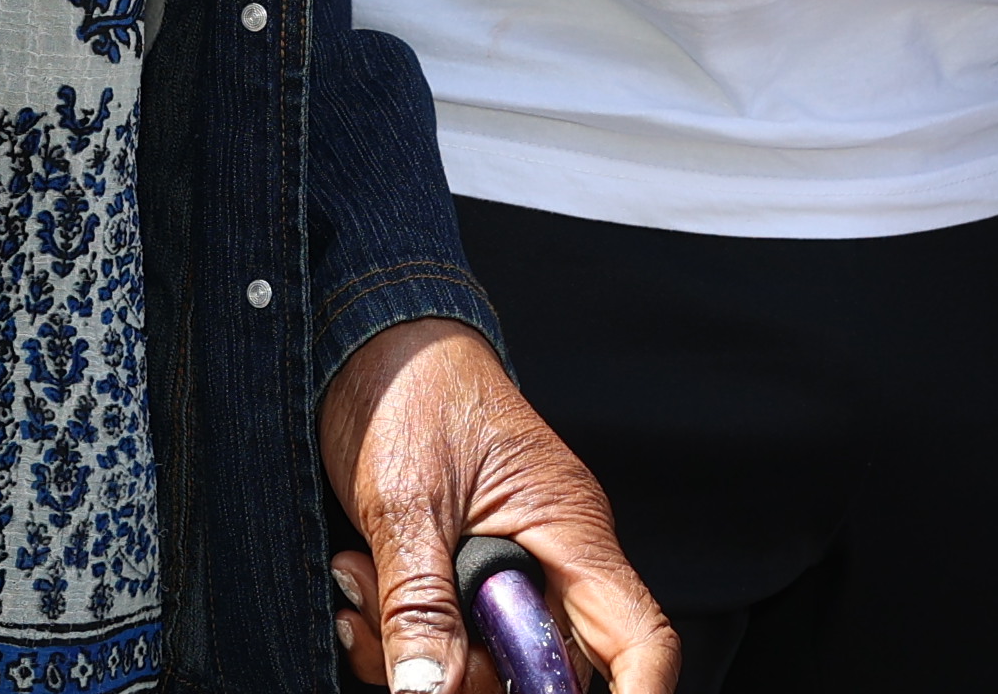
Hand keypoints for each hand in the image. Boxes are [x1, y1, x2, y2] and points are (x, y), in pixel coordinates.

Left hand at [318, 321, 668, 693]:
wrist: (364, 339)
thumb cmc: (408, 387)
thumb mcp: (407, 501)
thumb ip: (419, 605)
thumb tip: (429, 693)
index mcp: (569, 531)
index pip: (639, 638)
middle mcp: (552, 558)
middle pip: (546, 671)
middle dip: (467, 678)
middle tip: (395, 638)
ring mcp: (509, 567)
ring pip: (485, 663)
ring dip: (413, 649)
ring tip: (358, 588)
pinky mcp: (463, 573)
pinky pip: (445, 638)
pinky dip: (396, 632)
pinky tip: (358, 585)